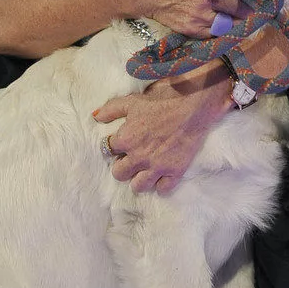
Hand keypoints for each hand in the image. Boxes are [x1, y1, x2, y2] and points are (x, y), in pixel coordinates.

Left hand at [95, 66, 230, 193]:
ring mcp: (157, 166)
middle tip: (130, 158)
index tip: (121, 142)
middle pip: (119, 174)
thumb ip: (111, 109)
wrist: (193, 104)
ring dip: (138, 179)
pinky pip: (162, 189)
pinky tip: (161, 175)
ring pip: (138, 186)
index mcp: (125, 139)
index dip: (114, 145)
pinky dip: (161, 184)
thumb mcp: (132, 100)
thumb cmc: (162, 99)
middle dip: (122, 166)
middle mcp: (138, 157)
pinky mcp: (175, 171)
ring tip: (144, 170)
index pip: (108, 150)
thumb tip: (95, 116)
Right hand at [128, 0, 244, 38]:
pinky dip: (216, 32)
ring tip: (238, 23)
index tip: (257, 0)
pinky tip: (220, 28)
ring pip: (224, 27)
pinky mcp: (189, 29)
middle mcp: (206, 2)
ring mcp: (198, 18)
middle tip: (251, 13)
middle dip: (245, 14)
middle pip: (235, 12)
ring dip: (232, 25)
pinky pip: (209, 35)